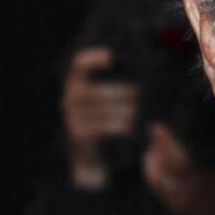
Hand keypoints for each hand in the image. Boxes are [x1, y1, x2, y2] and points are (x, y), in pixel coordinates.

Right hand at [62, 47, 138, 189]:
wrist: (91, 157)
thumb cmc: (106, 125)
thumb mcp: (110, 104)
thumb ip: (120, 89)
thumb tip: (145, 73)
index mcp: (76, 87)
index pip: (79, 65)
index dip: (92, 59)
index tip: (111, 57)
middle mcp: (69, 100)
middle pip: (95, 91)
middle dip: (119, 92)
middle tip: (137, 95)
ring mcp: (72, 118)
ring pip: (101, 110)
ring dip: (122, 110)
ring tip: (136, 114)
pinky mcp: (79, 135)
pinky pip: (101, 127)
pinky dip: (118, 126)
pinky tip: (130, 128)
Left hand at [142, 124, 214, 214]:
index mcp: (199, 180)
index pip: (172, 156)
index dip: (162, 140)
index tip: (156, 126)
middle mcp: (184, 191)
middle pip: (158, 167)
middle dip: (154, 149)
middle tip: (155, 135)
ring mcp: (179, 202)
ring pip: (155, 179)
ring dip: (152, 162)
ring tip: (154, 149)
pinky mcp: (179, 209)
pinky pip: (160, 189)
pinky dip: (156, 176)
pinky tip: (162, 169)